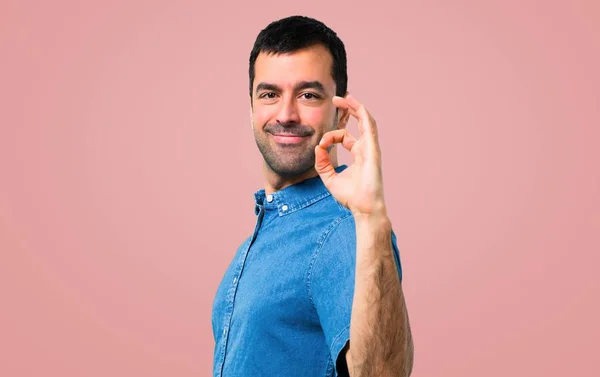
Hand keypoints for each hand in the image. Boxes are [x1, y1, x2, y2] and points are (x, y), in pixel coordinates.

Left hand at [314, 94, 386, 217]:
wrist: (363, 207)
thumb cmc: (350, 196)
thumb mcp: (329, 178)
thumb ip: (321, 163)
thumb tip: (317, 147)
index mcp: (358, 153)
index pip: (343, 136)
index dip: (330, 136)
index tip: (321, 145)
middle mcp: (366, 148)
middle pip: (359, 121)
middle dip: (349, 109)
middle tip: (337, 98)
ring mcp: (371, 147)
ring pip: (366, 120)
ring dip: (356, 107)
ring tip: (345, 97)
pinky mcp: (373, 149)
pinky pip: (369, 127)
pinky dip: (362, 115)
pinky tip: (355, 106)